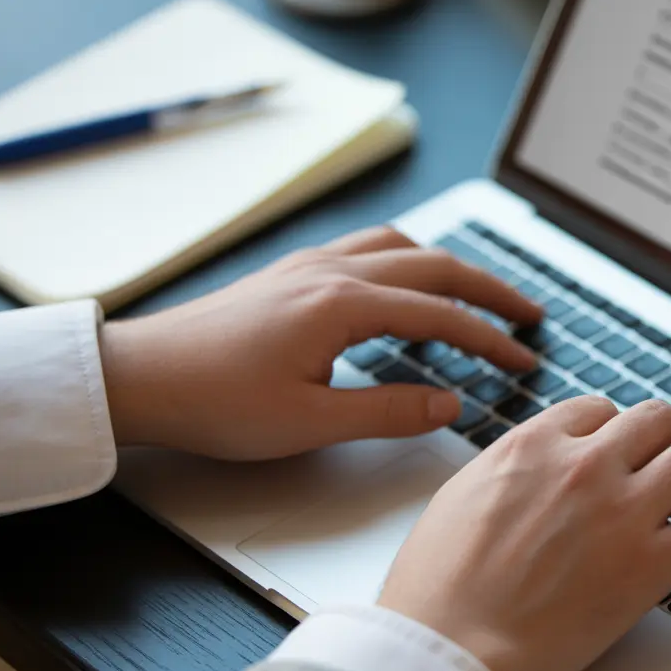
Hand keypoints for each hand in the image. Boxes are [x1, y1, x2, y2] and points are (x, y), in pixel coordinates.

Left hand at [100, 226, 541, 459]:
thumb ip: (389, 411)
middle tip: (529, 314)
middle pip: (434, 266)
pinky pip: (368, 250)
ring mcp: (310, 266)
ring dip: (448, 269)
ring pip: (401, 247)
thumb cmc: (216, 402)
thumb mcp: (311, 423)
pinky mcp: (292, 274)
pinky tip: (406, 288)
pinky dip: (407, 262)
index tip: (524, 360)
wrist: (141, 378)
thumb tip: (450, 404)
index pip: (441, 316)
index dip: (491, 340)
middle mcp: (332, 272)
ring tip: (477, 296)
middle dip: (489, 290)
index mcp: (342, 305)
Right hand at [377, 396, 670, 670]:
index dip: (612, 427)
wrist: (451, 646)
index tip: (619, 444)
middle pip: (653, 420)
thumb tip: (529, 468)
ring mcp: (623, 511)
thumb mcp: (460, 498)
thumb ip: (507, 471)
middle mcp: (585, 465)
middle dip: (663, 434)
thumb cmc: (438, 586)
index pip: (596, 410)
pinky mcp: (650, 563)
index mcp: (534, 446)